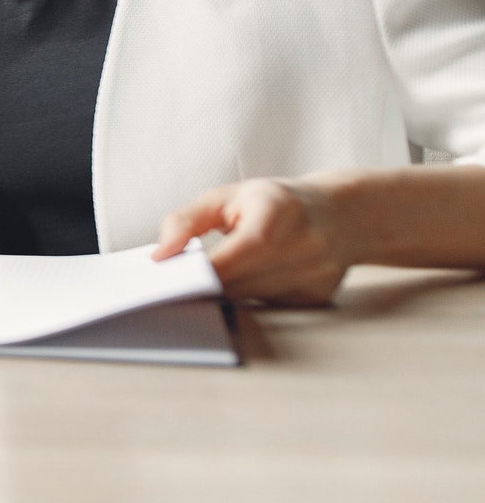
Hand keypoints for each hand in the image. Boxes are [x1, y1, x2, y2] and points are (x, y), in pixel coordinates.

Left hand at [153, 176, 354, 305]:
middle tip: (181, 278)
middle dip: (203, 284)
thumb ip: (186, 222)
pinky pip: (270, 305)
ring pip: (249, 299)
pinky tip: (258, 275)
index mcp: (275, 216)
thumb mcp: (226, 197)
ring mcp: (314, 275)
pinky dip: (254, 295)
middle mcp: (303, 248)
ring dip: (228, 290)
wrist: (342, 215)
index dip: (193, 274)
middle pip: (235, 285)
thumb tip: (159, 256)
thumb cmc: (275, 202)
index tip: (166, 279)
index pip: (225, 260)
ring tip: (220, 270)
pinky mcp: (318, 297)